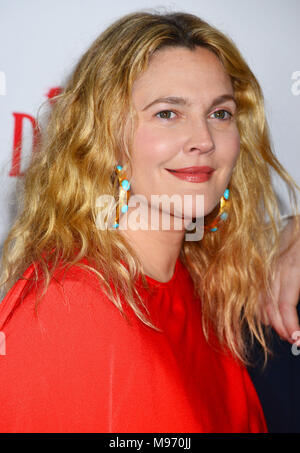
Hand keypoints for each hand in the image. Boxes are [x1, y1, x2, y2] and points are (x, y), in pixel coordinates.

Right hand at [261, 216, 299, 343]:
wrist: (299, 212)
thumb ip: (298, 289)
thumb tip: (295, 306)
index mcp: (290, 269)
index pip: (284, 306)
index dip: (289, 326)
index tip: (298, 338)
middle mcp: (275, 269)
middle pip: (270, 308)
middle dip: (282, 328)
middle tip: (295, 340)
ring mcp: (268, 266)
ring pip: (260, 301)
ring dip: (271, 320)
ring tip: (285, 331)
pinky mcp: (266, 264)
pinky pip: (257, 290)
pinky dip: (261, 306)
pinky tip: (269, 315)